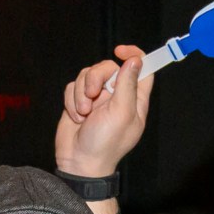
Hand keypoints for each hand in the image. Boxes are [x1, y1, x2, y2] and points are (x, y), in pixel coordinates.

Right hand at [55, 43, 152, 178]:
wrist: (79, 162)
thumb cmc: (105, 143)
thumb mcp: (122, 112)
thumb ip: (128, 84)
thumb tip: (135, 60)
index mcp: (134, 99)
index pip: (142, 68)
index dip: (134, 55)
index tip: (120, 51)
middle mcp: (117, 96)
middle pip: (108, 67)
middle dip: (95, 78)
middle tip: (92, 95)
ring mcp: (97, 99)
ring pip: (87, 75)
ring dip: (81, 93)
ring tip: (84, 113)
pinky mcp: (79, 102)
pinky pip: (73, 87)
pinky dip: (71, 100)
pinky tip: (76, 117)